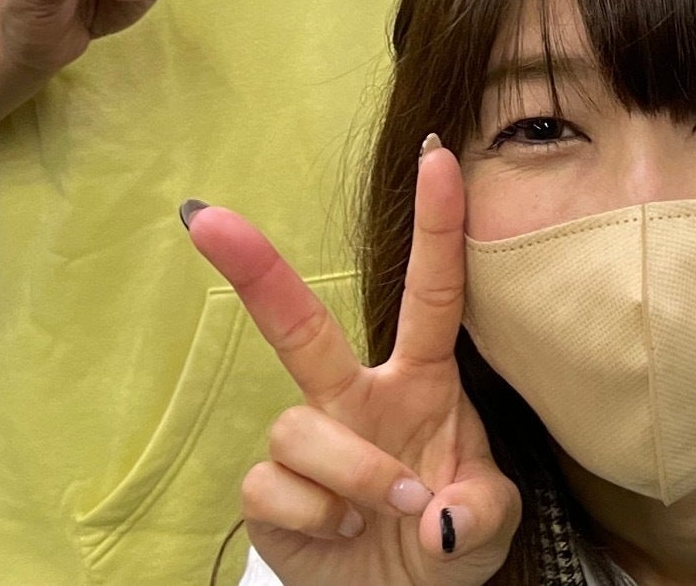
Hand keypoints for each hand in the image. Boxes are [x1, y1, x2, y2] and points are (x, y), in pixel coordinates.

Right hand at [187, 143, 520, 585]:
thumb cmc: (447, 539)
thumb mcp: (487, 525)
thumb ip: (479, 512)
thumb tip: (437, 514)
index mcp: (420, 382)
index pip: (432, 294)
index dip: (438, 225)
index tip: (439, 155)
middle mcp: (356, 397)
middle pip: (300, 324)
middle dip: (255, 270)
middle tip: (208, 220)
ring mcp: (309, 441)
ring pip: (302, 428)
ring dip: (356, 474)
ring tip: (391, 512)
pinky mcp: (267, 493)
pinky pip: (276, 488)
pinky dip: (320, 519)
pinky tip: (340, 534)